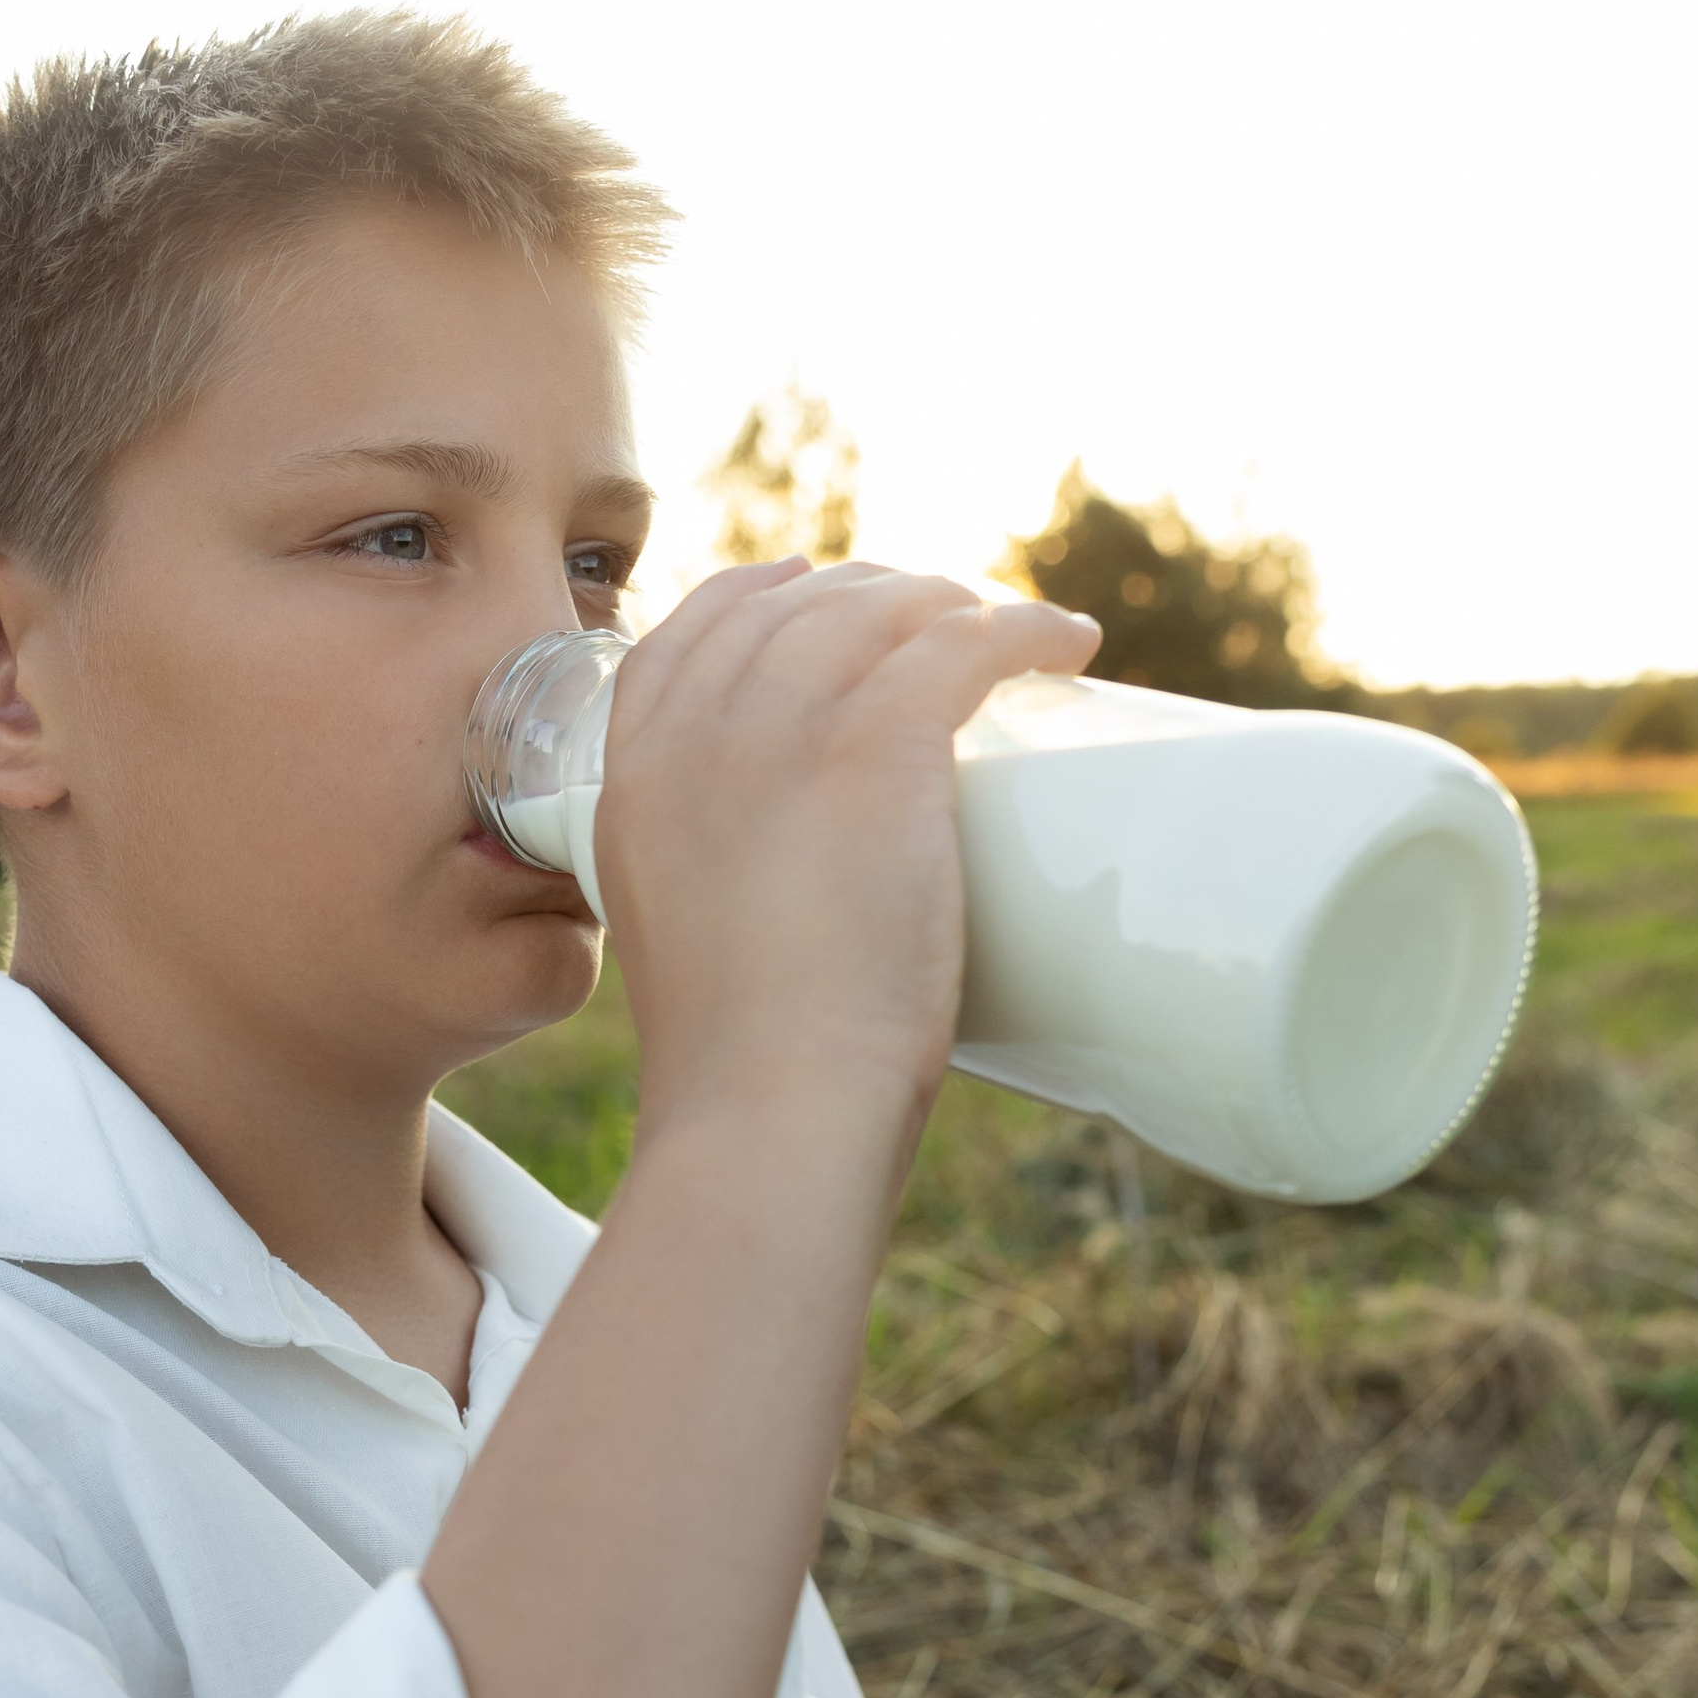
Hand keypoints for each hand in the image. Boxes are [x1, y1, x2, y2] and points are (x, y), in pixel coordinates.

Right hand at [595, 564, 1095, 1144]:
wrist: (769, 1108)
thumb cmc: (746, 1078)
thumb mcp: (686, 957)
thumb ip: (716, 903)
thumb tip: (793, 924)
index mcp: (632, 783)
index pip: (689, 637)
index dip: (759, 598)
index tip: (814, 589)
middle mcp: (696, 733)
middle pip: (793, 607)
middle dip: (874, 595)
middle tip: (944, 623)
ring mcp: (784, 726)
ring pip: (883, 611)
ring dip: (957, 606)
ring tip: (1012, 635)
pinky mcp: (878, 740)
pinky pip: (966, 642)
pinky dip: (1025, 630)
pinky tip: (1065, 643)